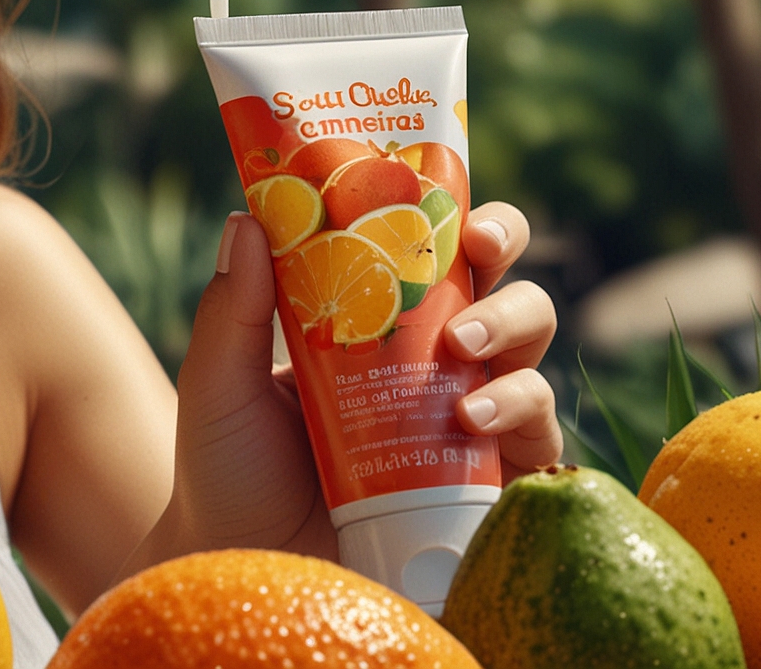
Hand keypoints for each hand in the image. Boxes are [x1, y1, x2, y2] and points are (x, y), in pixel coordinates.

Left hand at [126, 200, 562, 574]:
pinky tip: (473, 417)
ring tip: (462, 350)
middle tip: (477, 251)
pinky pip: (540, 434)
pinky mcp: (493, 484)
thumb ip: (231, 309)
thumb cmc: (231, 475)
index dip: (450, 208)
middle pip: (499, 278)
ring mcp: (471, 421)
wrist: (249, 572)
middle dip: (503, 247)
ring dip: (509, 326)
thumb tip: (244, 217)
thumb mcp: (220, 384)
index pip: (430, 247)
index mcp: (377, 320)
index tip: (436, 188)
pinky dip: (521, 411)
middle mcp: (435, 361)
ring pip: (530, 347)